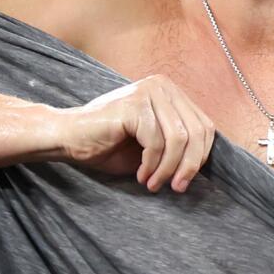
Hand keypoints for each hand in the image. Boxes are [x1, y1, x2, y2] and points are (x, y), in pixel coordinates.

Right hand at [57, 75, 216, 192]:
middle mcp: (162, 86)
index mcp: (171, 92)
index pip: (205, 127)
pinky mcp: (134, 105)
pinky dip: (151, 165)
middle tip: (176, 187)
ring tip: (155, 184)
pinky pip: (156, 142)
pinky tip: (141, 175)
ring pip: (179, 139)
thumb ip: (179, 145)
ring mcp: (148, 92)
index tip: (185, 180)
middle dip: (189, 166)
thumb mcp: (154, 145)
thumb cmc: (109, 144)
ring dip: (168, 168)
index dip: (200, 158)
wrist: (68, 138)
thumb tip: (205, 163)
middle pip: (197, 132)